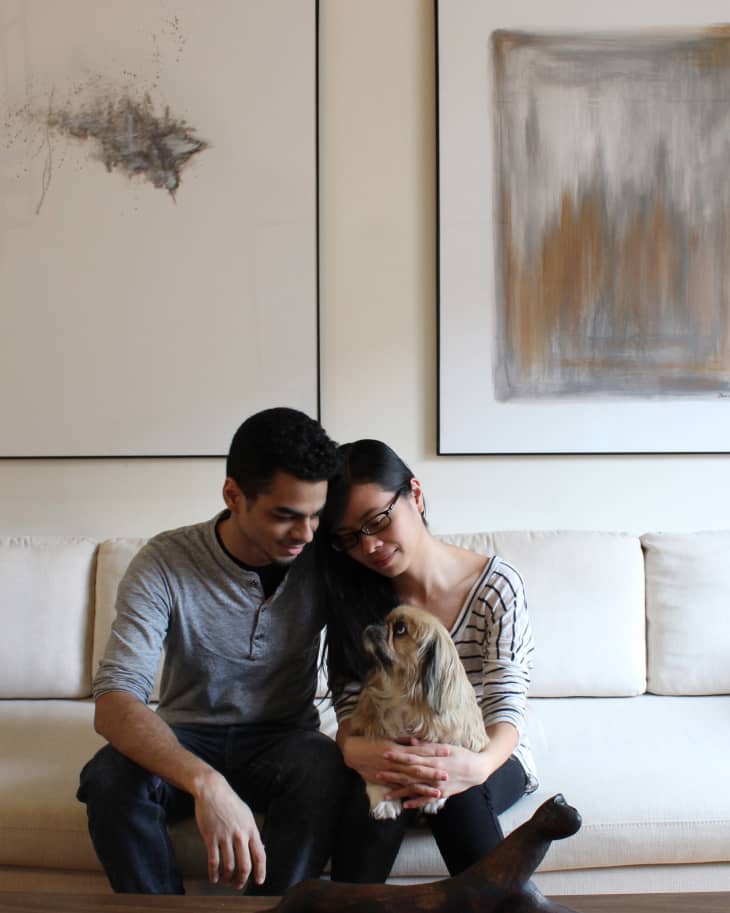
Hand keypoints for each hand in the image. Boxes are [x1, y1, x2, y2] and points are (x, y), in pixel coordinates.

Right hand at [192, 770, 265, 889]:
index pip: (260, 855)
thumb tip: (259, 849)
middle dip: (242, 880)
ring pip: (229, 866)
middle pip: (245, 865)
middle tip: (238, 885)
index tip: (259, 881)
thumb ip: (252, 832)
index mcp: (251, 829)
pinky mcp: (211, 837)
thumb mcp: (246, 815)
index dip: (261, 871)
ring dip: (228, 879)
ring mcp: (225, 836)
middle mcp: (240, 834)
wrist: (212, 791)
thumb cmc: (230, 803)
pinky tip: (214, 878)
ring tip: (226, 882)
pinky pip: (213, 861)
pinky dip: (214, 873)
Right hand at [342, 735, 449, 802]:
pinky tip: (418, 800)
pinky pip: (398, 789)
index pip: (419, 750)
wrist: (352, 751)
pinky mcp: (384, 781)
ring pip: (409, 782)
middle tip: (447, 775)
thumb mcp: (388, 737)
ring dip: (424, 787)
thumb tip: (417, 741)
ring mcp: (389, 773)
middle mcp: (395, 762)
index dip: (433, 751)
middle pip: (417, 768)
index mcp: (397, 749)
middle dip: (432, 772)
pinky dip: (408, 795)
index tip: (447, 751)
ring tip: (438, 792)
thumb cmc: (371, 741)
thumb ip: (403, 740)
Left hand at [381, 742, 489, 809]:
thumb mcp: (445, 746)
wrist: (476, 770)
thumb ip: (426, 745)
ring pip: (415, 789)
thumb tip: (410, 740)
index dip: (398, 756)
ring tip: (386, 795)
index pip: (412, 757)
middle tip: (378, 774)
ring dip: (400, 791)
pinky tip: (405, 805)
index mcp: (434, 759)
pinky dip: (416, 802)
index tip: (385, 755)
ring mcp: (437, 785)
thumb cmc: (461, 754)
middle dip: (393, 774)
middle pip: (410, 774)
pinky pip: (426, 799)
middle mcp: (434, 773)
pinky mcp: (441, 794)